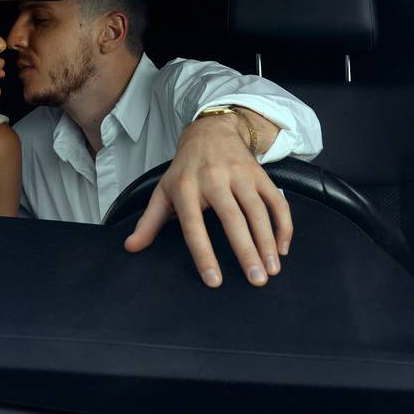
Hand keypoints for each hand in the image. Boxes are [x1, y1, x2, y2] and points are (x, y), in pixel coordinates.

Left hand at [123, 114, 291, 287]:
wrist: (210, 130)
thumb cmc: (185, 169)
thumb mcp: (163, 191)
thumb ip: (149, 222)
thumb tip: (131, 248)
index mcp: (186, 187)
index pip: (193, 225)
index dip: (203, 254)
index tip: (215, 282)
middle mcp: (213, 179)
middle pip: (232, 218)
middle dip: (246, 251)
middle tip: (256, 281)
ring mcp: (239, 174)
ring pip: (258, 210)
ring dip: (268, 241)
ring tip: (272, 270)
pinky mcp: (259, 173)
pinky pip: (276, 200)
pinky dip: (283, 225)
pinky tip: (283, 249)